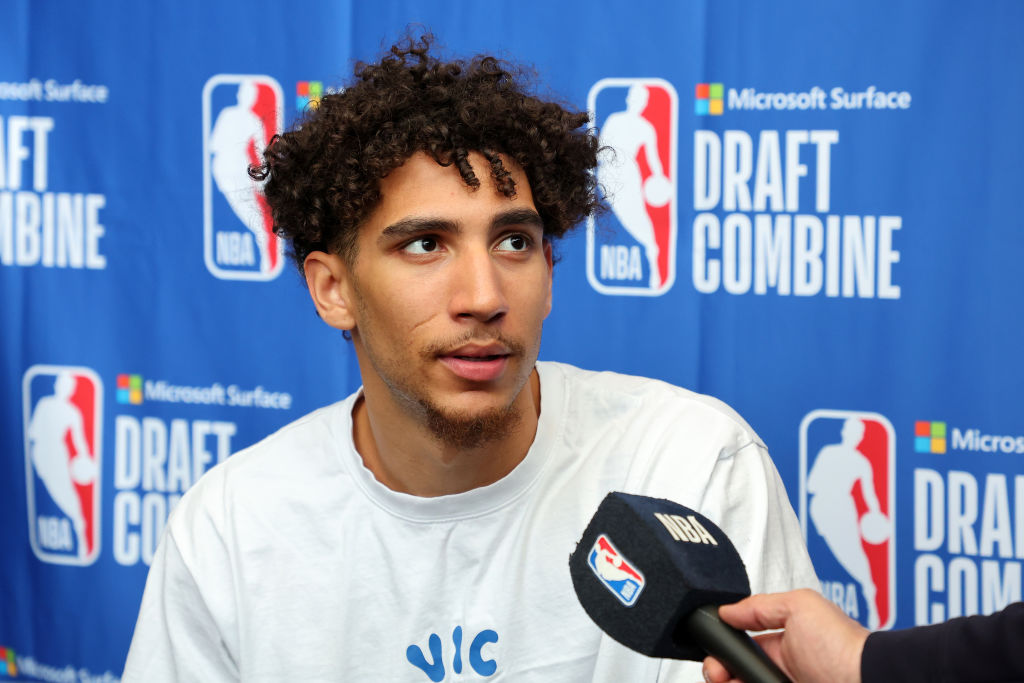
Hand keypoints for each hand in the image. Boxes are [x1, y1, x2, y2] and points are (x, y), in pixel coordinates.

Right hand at [701, 589, 867, 682]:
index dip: (722, 649)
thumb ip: (760, 606)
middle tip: (719, 675)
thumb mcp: (800, 607)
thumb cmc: (844, 647)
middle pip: (734, 674)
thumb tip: (727, 611)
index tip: (714, 653)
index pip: (740, 647)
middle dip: (718, 671)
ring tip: (728, 682)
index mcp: (783, 644)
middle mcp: (781, 672)